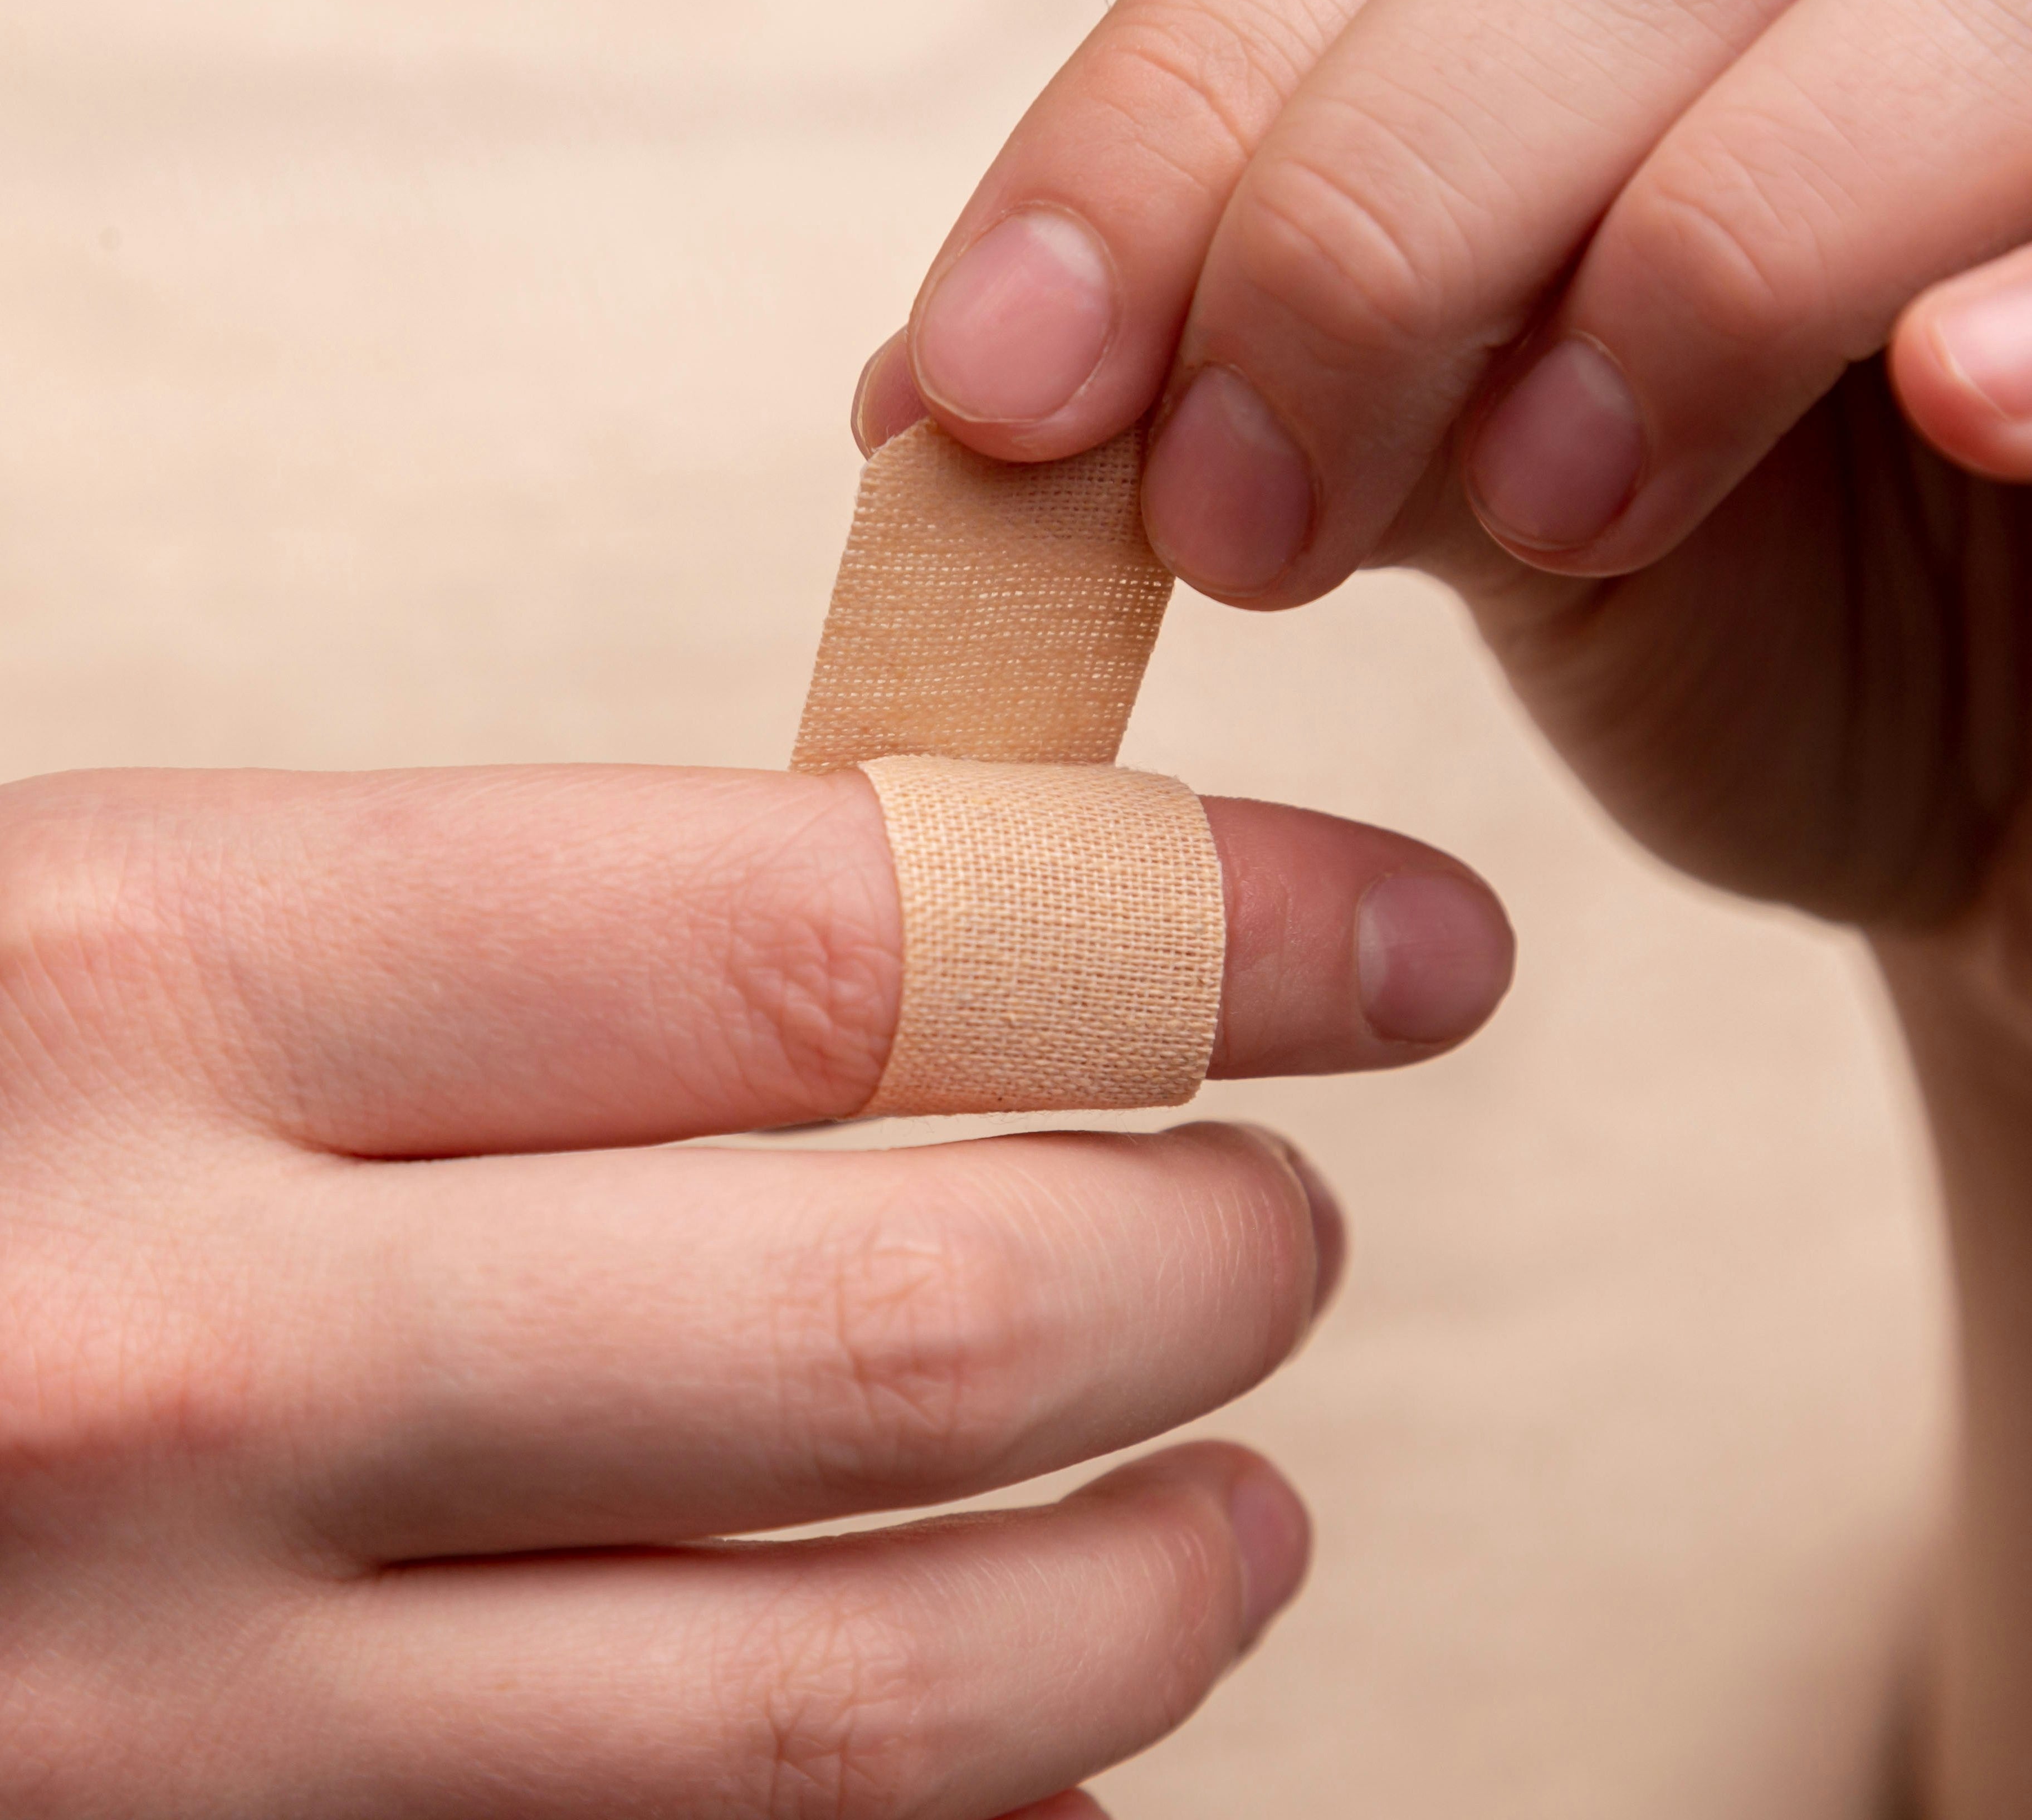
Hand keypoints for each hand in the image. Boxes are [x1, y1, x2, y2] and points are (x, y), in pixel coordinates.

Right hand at [0, 763, 1510, 1817]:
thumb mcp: (143, 943)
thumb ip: (514, 969)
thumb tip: (916, 987)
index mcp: (149, 973)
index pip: (857, 927)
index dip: (1205, 920)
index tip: (1407, 935)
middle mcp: (171, 1347)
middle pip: (918, 1310)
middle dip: (1214, 1259)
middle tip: (1293, 1219)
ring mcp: (185, 1713)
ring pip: (873, 1682)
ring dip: (1153, 1578)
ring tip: (1247, 1495)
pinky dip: (962, 1800)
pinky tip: (1030, 1714)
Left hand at [854, 0, 2031, 1808]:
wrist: (1989, 740)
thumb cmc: (1730, 607)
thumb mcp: (1457, 492)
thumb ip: (1248, 395)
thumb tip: (921, 406)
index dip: (1153, 133)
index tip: (983, 394)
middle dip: (1366, 229)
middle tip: (1235, 528)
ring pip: (1885, 1)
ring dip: (1677, 265)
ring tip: (1555, 519)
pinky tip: (1957, 398)